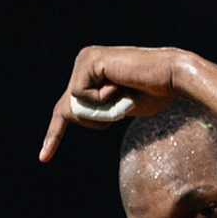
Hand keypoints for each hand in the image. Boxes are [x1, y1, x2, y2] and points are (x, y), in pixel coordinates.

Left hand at [40, 45, 191, 161]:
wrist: (172, 78)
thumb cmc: (156, 94)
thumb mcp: (120, 108)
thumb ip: (100, 111)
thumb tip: (80, 113)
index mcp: (91, 73)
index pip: (67, 107)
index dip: (54, 134)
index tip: (44, 157)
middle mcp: (84, 62)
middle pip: (68, 110)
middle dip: (93, 120)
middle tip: (122, 102)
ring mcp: (85, 60)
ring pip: (75, 106)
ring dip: (101, 111)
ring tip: (125, 95)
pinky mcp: (89, 61)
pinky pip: (82, 96)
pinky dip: (102, 100)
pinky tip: (120, 86)